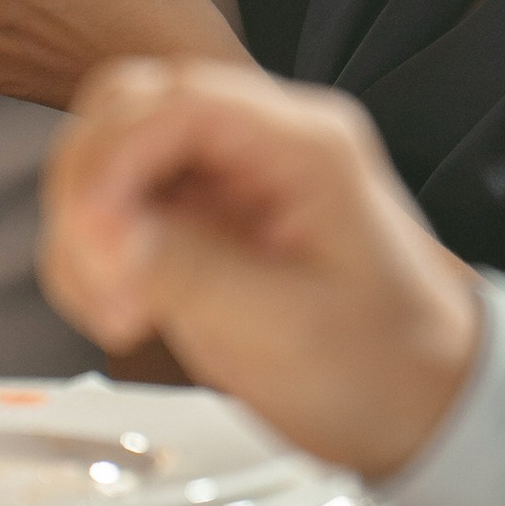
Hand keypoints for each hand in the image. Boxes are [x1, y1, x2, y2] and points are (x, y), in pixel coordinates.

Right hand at [41, 61, 482, 477]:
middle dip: (90, 194)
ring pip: (107, 157)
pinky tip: (121, 312)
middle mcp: (262, 143)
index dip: (114, 160)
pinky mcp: (200, 218)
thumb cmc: (383, 368)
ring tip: (119, 314)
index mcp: (305, 146)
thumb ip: (190, 271)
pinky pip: (115, 208)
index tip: (95, 238)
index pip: (177, 101)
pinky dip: (93, 256)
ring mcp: (226, 177)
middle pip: (126, 111)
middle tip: (104, 284)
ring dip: (84, 232)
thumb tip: (103, 233)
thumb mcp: (287, 329)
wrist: (420, 404)